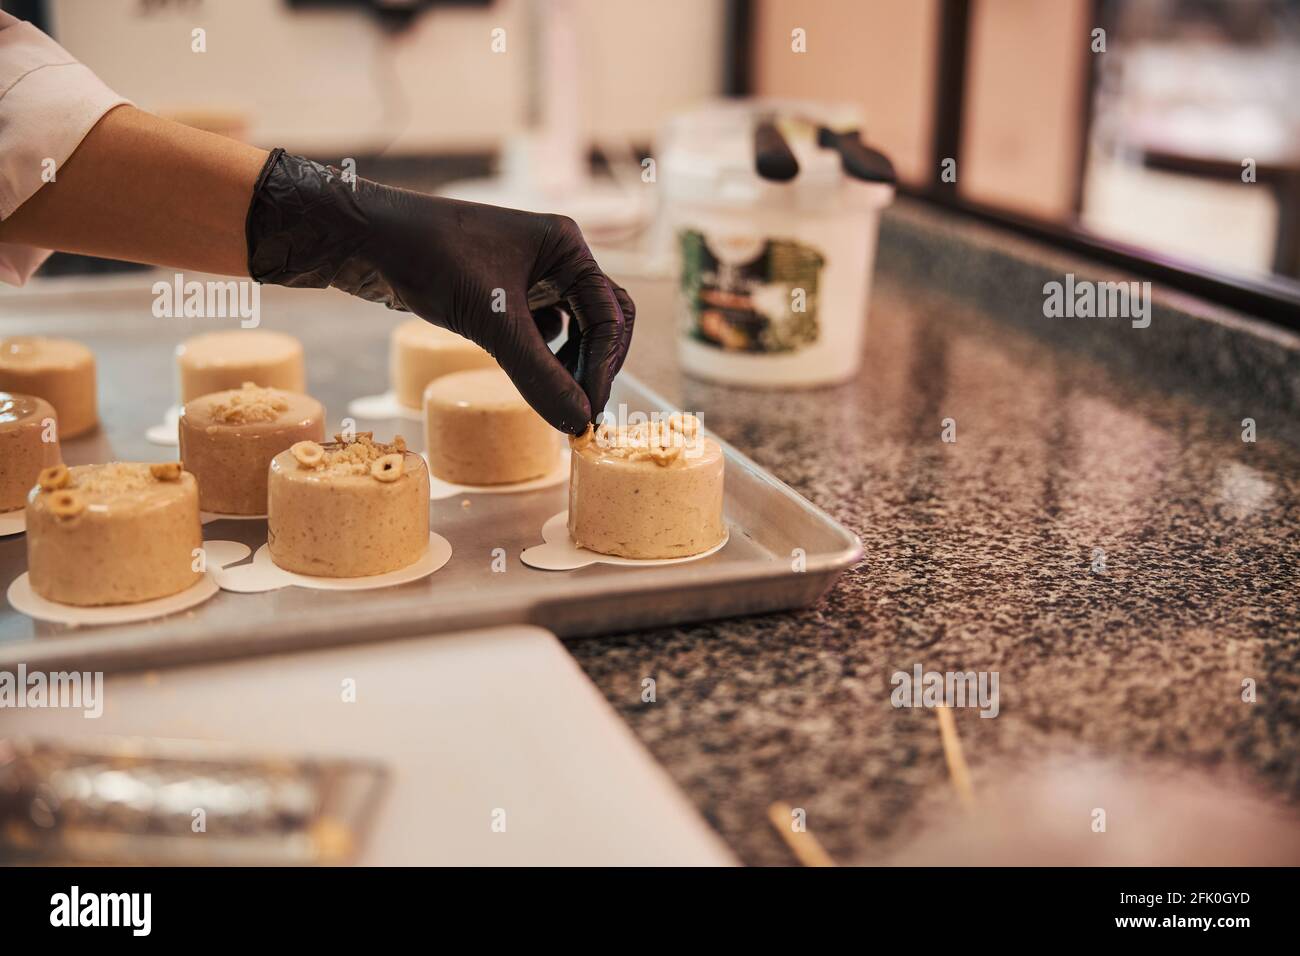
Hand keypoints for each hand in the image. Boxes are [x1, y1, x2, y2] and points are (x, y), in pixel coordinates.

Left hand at [246, 150, 633, 433]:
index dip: (603, 367)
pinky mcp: (505, 291)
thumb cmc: (429, 259)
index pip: (610, 315)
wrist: (368, 238)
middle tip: (582, 410)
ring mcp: (531, 274)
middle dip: (596, 365)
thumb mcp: (491, 322)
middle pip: (602, 320)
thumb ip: (538, 375)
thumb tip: (578, 423)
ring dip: (570, 364)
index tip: (588, 411)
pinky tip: (523, 370)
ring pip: (574, 328)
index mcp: (566, 247)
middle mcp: (556, 257)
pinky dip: (542, 355)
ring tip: (554, 395)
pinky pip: (542, 330)